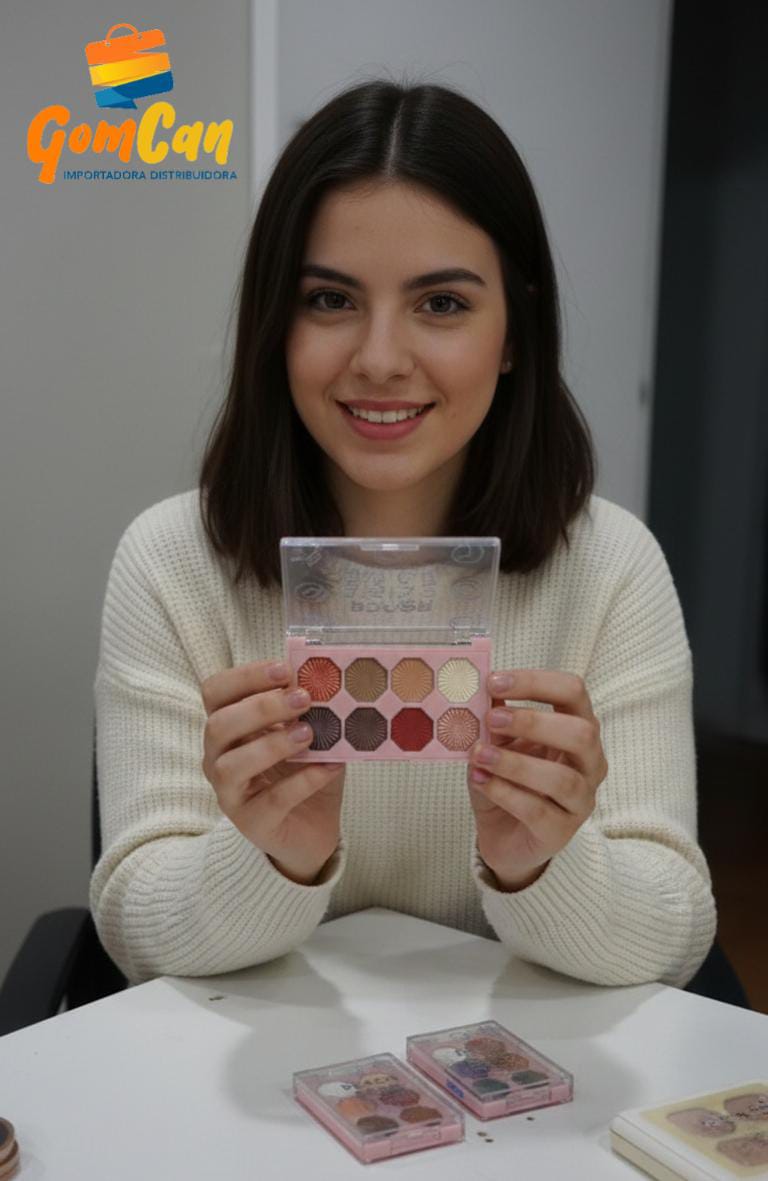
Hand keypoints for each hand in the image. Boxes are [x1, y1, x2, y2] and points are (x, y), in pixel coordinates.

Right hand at [201, 659, 345, 885]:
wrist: (313, 827)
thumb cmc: (304, 770)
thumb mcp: (309, 731)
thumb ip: (310, 708)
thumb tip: (326, 678)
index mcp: (228, 727)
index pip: (215, 692)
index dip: (245, 677)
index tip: (284, 669)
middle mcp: (218, 758)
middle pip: (218, 725)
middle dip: (260, 708)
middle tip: (303, 698)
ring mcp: (230, 793)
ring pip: (231, 766)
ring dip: (272, 744)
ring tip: (310, 734)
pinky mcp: (252, 823)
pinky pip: (271, 801)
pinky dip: (302, 781)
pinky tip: (328, 767)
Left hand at [467, 670, 607, 890]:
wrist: (504, 836)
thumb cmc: (507, 781)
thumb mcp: (497, 742)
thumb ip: (494, 716)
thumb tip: (477, 686)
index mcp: (578, 727)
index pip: (572, 692)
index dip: (535, 682)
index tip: (493, 681)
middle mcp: (590, 762)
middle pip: (581, 733)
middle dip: (533, 722)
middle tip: (492, 719)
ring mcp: (581, 800)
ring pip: (562, 778)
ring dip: (515, 763)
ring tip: (478, 755)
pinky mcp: (561, 832)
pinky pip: (538, 810)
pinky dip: (505, 792)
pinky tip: (480, 781)